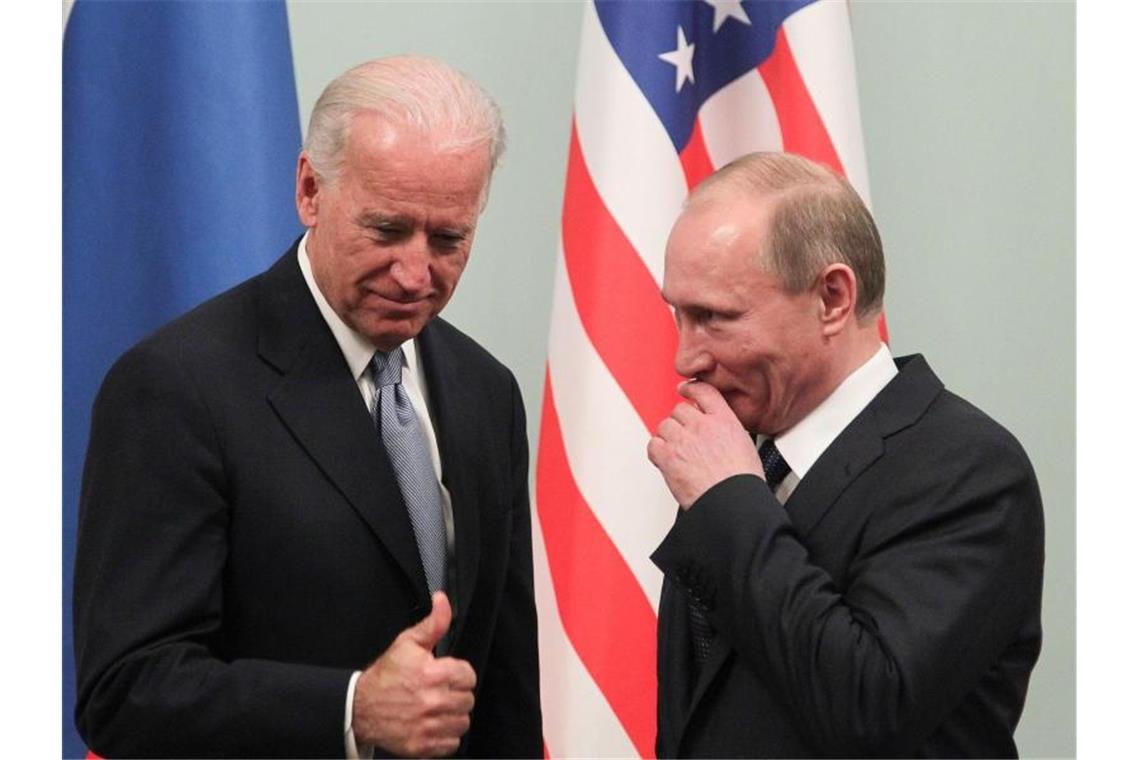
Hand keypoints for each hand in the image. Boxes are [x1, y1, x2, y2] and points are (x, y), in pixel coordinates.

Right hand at [352, 592, 476, 756]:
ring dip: (452, 715)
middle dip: (455, 694)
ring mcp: (428, 726)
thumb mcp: (408, 643)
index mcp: (433, 673)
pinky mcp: (423, 745)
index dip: (458, 674)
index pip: (469, 676)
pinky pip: (452, 743)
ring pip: (462, 722)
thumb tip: (443, 601)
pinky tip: (432, 724)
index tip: (445, 675)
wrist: (360, 708)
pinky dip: (445, 736)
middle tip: (438, 691)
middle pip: (468, 699)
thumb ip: (433, 623)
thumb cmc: (386, 676)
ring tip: (436, 708)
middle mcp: (433, 701)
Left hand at [647, 381, 763, 508]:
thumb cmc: (740, 482)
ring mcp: (683, 440)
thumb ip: (726, 429)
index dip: (691, 389)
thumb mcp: (744, 444)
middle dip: (681, 422)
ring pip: (664, 426)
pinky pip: (653, 445)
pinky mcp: (669, 458)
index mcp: (724, 420)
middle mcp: (702, 426)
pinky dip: (657, 452)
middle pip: (679, 410)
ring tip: (678, 452)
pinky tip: (667, 460)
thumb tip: (717, 429)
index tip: (686, 390)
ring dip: (668, 437)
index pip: (704, 391)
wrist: (733, 502)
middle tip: (686, 437)